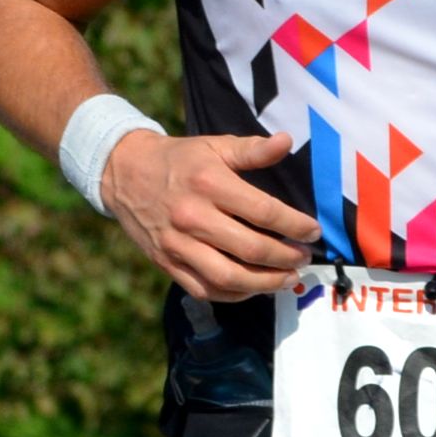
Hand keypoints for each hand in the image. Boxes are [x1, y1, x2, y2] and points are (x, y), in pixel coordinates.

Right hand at [101, 131, 318, 298]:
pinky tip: (253, 288)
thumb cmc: (178, 159)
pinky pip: (205, 289)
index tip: (312, 232)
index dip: (295, 225)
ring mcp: (177, 244)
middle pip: (251, 248)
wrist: (122, 172)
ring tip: (287, 279)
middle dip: (286, 257)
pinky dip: (235, 294)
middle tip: (303, 258)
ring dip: (265, 283)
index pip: (264, 211)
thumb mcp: (214, 146)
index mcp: (209, 184)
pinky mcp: (166, 262)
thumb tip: (287, 142)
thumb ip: (252, 149)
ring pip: (229, 276)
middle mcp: (192, 217)